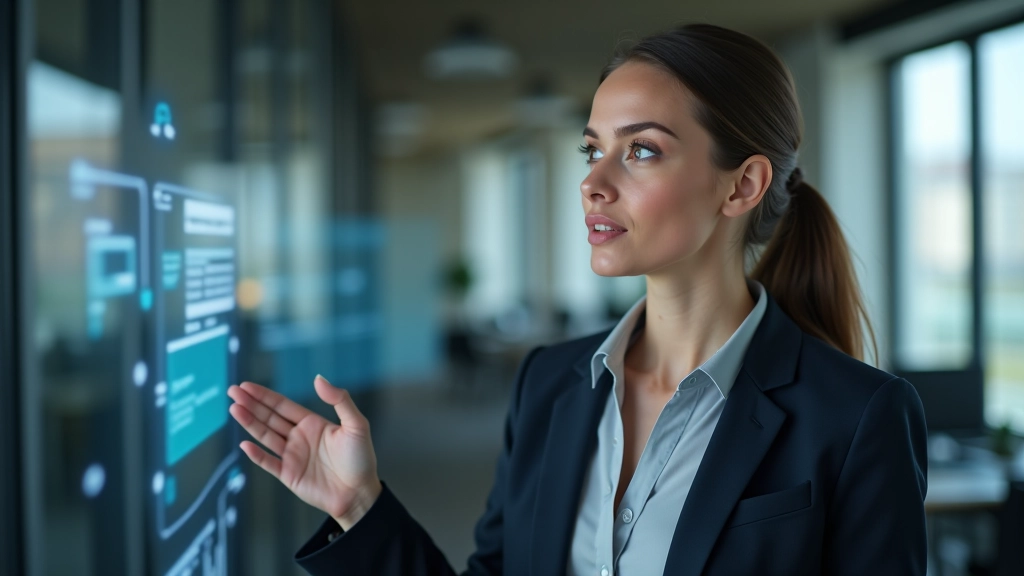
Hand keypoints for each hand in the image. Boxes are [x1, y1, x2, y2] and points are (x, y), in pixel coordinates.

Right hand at [227, 375, 382, 529]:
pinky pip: (268, 462)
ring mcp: (292, 456)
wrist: (359, 493)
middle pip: (269, 417)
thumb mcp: (356, 425)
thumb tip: (318, 378)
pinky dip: (256, 454)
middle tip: (233, 391)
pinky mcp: (288, 475)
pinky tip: (244, 443)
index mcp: (312, 423)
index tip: (246, 386)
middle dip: (251, 404)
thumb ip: (340, 400)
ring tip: (234, 409)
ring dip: (250, 423)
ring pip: (265, 436)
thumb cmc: (361, 459)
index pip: (282, 406)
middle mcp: (299, 437)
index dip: (264, 395)